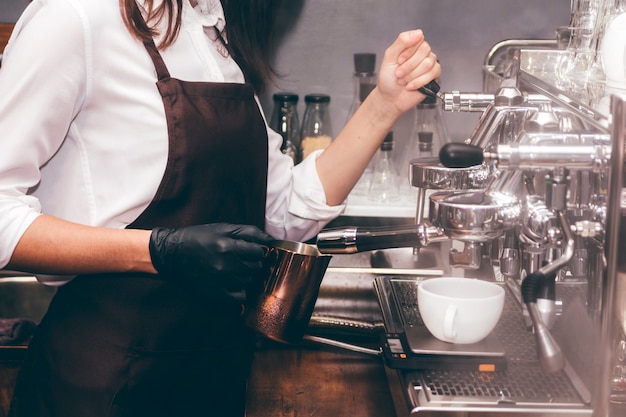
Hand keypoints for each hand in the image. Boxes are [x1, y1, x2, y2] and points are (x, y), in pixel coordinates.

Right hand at [149, 223, 274, 291]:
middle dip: (252, 263)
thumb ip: (248, 232)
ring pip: (249, 281)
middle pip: (256, 267)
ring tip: (231, 269)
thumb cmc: (198, 238)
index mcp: (227, 245)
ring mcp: (220, 280)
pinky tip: (230, 282)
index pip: (259, 251)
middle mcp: (224, 264)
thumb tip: (271, 239)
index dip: (257, 250)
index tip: (251, 250)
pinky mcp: (214, 293)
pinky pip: (240, 297)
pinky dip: (239, 290)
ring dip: (244, 275)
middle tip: (240, 259)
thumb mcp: (222, 228)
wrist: (171, 254)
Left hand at [377, 29, 440, 113]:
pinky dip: (418, 81)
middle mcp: (422, 54)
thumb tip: (418, 33)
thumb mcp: (389, 56)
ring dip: (412, 75)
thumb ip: (402, 41)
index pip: (418, 39)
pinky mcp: (434, 76)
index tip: (398, 61)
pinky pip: (432, 74)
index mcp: (412, 46)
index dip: (407, 52)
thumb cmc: (388, 78)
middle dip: (408, 65)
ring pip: (427, 63)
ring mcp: (429, 64)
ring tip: (403, 80)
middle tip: (399, 73)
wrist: (390, 98)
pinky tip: (410, 85)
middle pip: (424, 51)